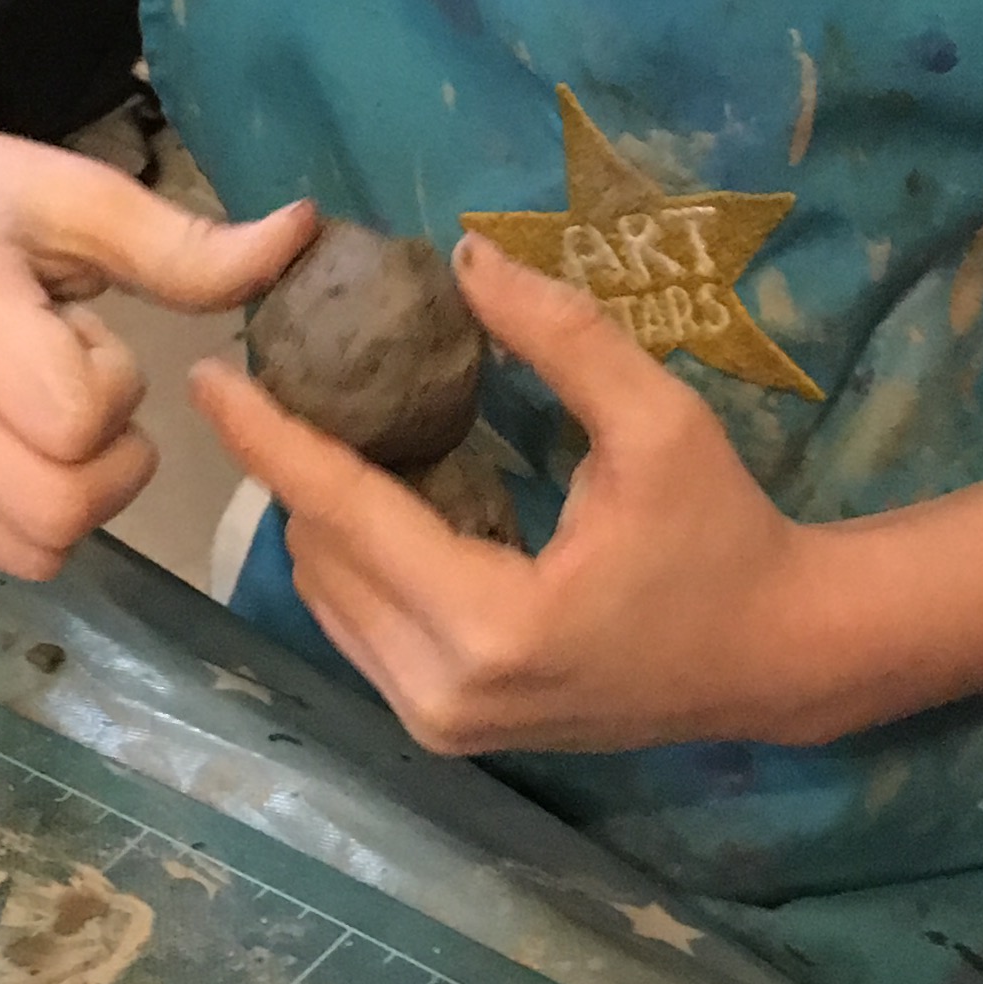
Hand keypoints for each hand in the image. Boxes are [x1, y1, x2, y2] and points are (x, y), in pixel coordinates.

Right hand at [0, 108, 314, 580]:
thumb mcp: (72, 196)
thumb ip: (186, 245)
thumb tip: (306, 239)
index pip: (79, 423)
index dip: (114, 389)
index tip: (87, 335)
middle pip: (58, 515)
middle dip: (108, 465)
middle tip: (80, 395)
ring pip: (27, 552)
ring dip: (65, 496)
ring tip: (30, 412)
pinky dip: (13, 513)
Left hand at [191, 233, 825, 752]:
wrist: (776, 656)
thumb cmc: (726, 536)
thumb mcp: (659, 423)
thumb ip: (560, 337)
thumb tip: (464, 256)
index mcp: (491, 624)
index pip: (345, 515)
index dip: (271, 438)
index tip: (206, 376)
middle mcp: (445, 691)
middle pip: (320, 556)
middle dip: (293, 467)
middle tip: (283, 377)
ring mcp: (441, 722)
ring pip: (327, 597)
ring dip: (318, 514)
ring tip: (327, 427)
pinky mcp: (445, 728)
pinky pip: (357, 629)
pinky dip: (352, 560)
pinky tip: (376, 495)